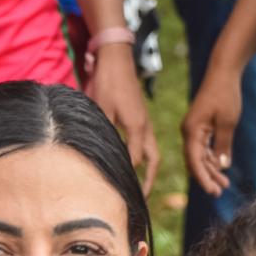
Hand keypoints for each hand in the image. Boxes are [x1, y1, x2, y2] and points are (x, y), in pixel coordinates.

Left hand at [86, 43, 159, 192]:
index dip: (128, 177)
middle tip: (141, 197)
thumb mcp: (101, 108)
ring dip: (149, 168)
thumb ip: (105, 133)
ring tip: (142, 183)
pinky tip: (135, 159)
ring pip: (153, 151)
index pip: (135, 161)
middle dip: (148, 180)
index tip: (119, 192)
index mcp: (136, 127)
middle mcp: (145, 127)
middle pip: (153, 161)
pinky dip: (145, 155)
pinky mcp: (142, 116)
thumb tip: (102, 154)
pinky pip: (148, 142)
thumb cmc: (107, 81)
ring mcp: (145, 121)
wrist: (117, 58)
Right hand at [181, 65, 241, 196]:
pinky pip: (204, 148)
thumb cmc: (225, 95)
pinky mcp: (201, 127)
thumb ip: (223, 146)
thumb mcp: (227, 122)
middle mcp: (189, 132)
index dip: (203, 178)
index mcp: (191, 131)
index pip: (194, 160)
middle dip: (208, 177)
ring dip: (211, 170)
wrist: (223, 73)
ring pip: (200, 156)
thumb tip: (222, 167)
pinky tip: (221, 169)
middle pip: (196, 161)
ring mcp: (194, 130)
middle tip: (220, 192)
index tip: (212, 191)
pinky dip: (212, 158)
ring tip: (224, 184)